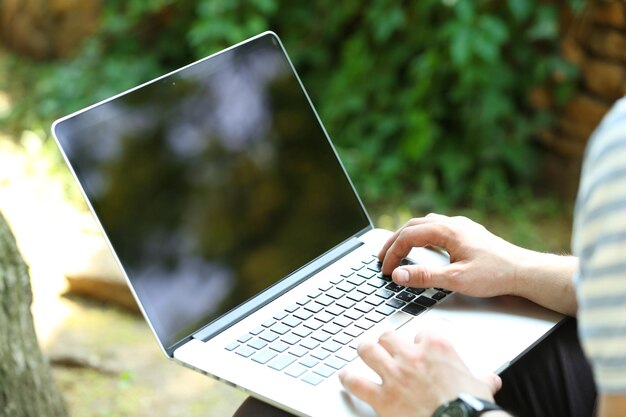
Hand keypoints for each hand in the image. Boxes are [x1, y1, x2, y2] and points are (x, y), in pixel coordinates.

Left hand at [339, 331, 501, 416]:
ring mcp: (395, 375)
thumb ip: (482, 379)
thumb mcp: (480, 386)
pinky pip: (357, 382)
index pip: (421, 333)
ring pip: (368, 351)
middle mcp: (412, 356)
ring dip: (364, 351)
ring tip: (362, 351)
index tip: (418, 346)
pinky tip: (345, 377)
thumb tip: (490, 380)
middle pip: (388, 337)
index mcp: (437, 348)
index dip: (419, 340)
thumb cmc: (470, 406)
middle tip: (385, 346)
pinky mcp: (383, 397)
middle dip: (386, 341)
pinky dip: (349, 379)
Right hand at [379, 213, 527, 297]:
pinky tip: (423, 246)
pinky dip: (421, 236)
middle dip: (394, 242)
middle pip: (413, 226)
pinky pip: (436, 228)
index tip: (386, 270)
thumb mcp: (456, 280)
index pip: (408, 237)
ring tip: (397, 249)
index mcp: (447, 231)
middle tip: (382, 258)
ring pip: (424, 224)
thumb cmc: (495, 275)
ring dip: (407, 236)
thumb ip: (424, 277)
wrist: (524, 271)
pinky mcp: (467, 233)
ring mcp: (460, 226)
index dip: (393, 253)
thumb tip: (398, 274)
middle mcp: (452, 224)